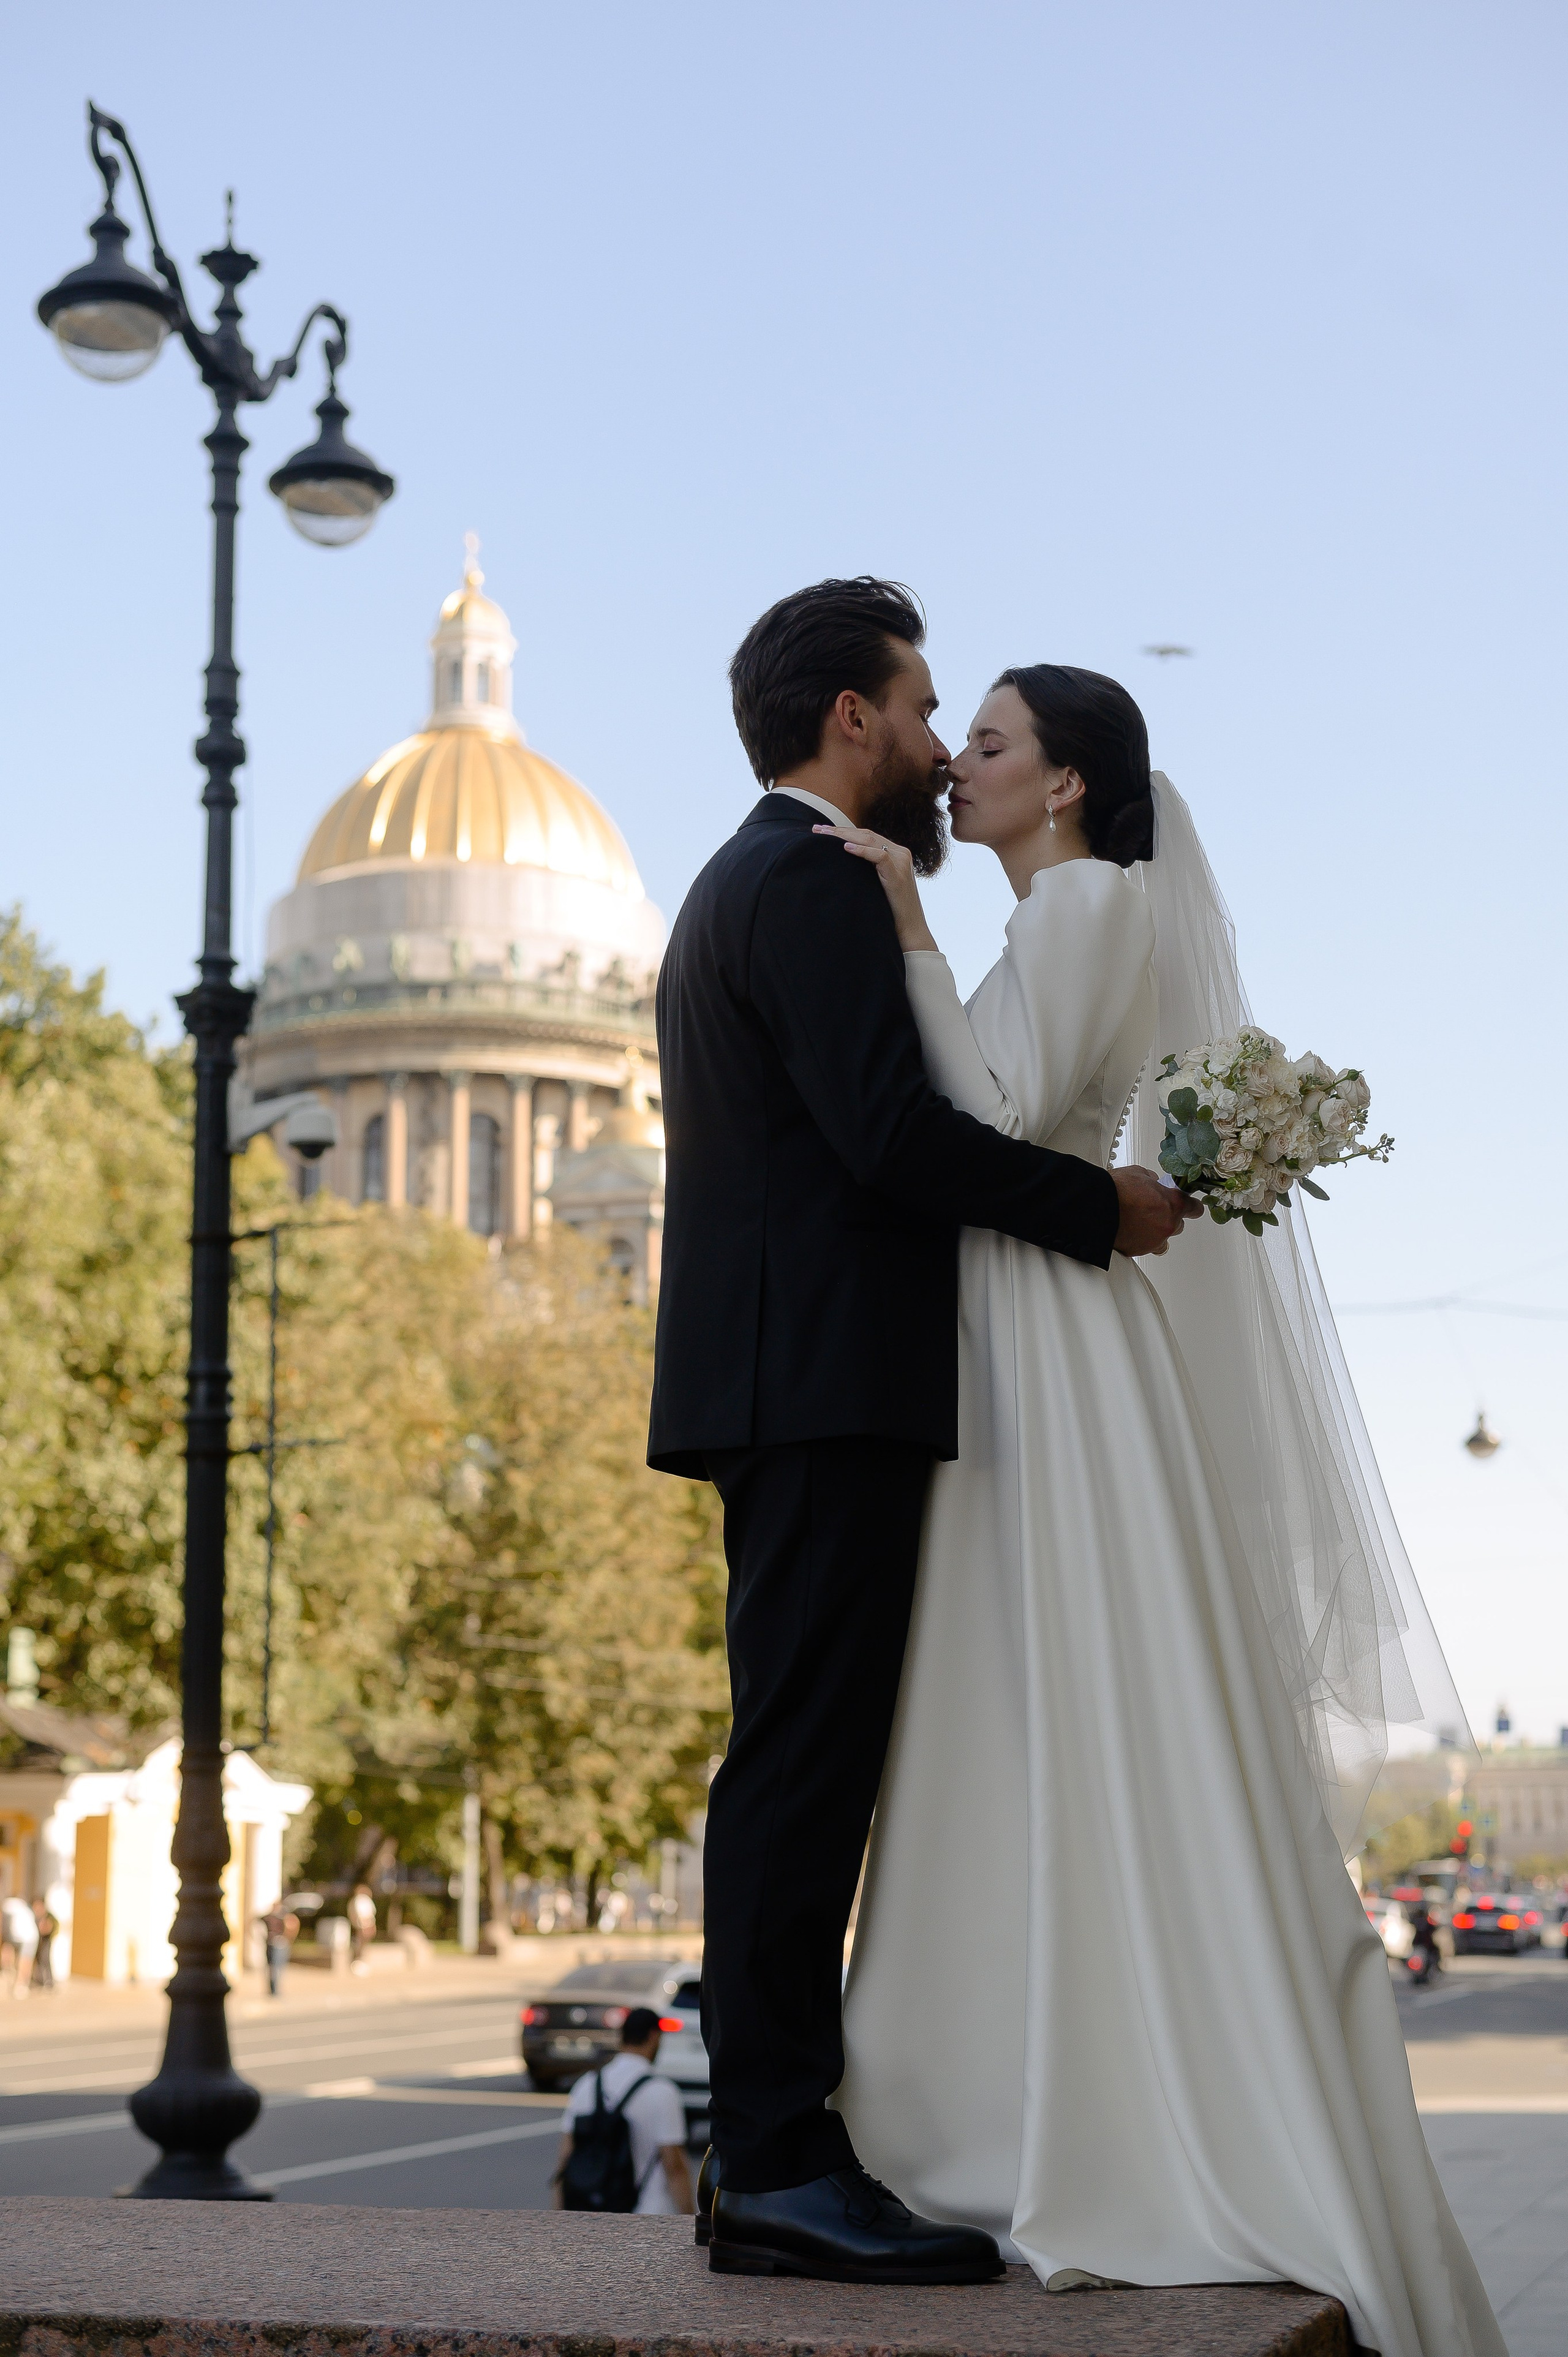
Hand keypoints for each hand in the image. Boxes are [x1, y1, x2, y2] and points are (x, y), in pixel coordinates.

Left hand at [813, 823, 937, 951]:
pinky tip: (846, 848)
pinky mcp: (898, 874)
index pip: (866, 836)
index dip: (843, 831)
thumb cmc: (890, 910)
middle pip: (866, 834)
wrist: (910, 929)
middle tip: (816, 829)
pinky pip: (880, 856)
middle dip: (839, 831)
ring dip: (844, 836)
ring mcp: (901, 862)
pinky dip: (862, 851)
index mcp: (895, 853)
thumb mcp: (876, 884)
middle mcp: (900, 853)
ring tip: (825, 834)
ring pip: (871, 840)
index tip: (821, 831)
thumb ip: (866, 869)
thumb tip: (839, 863)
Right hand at [1111, 1165, 1202, 1256]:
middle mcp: (1168, 1224)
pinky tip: (1132, 1231)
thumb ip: (1155, 1181)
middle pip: (1179, 1225)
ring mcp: (1154, 1240)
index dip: (1191, 1206)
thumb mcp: (1140, 1174)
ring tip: (1143, 1224)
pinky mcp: (1139, 1250)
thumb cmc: (1116, 1190)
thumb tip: (1155, 1183)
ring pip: (1164, 1240)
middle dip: (1169, 1218)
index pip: (1195, 1208)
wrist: (1096, 1206)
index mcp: (1173, 1204)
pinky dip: (1141, 1241)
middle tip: (1154, 1210)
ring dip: (1157, 1232)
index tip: (1189, 1206)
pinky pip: (1147, 1247)